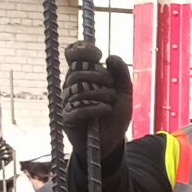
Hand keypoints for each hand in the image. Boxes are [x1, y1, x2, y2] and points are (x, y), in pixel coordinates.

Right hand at [59, 42, 131, 164]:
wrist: (110, 142)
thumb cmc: (115, 115)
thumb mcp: (125, 93)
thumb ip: (122, 74)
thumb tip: (110, 57)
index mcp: (84, 75)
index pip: (73, 54)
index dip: (82, 49)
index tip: (97, 54)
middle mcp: (72, 85)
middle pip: (78, 71)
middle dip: (100, 77)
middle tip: (112, 89)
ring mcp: (68, 101)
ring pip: (78, 88)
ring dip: (100, 95)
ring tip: (110, 104)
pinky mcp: (67, 118)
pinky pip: (78, 107)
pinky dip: (95, 108)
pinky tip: (105, 110)